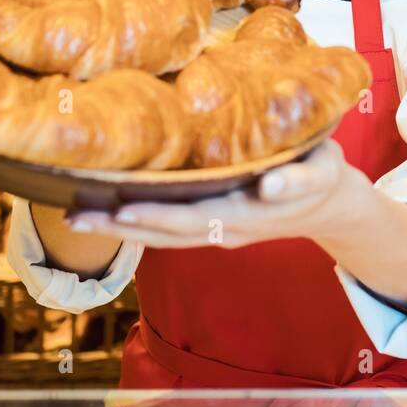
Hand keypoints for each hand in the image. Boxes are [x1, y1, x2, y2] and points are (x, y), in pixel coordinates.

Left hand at [64, 138, 362, 248]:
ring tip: (75, 216)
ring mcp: (216, 233)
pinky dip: (134, 225)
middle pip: (166, 233)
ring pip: (161, 237)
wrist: (330, 205)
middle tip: (76, 215)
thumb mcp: (322, 170)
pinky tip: (104, 213)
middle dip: (120, 225)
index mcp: (250, 214)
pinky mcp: (210, 227)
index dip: (159, 216)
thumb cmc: (323, 174)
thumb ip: (299, 180)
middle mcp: (226, 230)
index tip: (123, 209)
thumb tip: (267, 185)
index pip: (196, 218)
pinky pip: (166, 231)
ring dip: (118, 230)